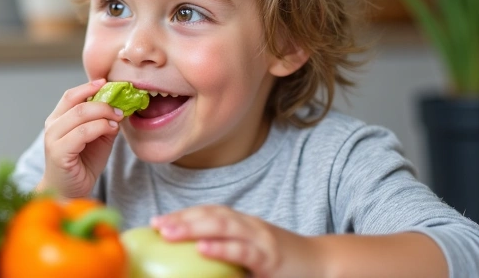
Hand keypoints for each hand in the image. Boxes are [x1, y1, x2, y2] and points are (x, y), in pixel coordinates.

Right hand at [39, 79, 125, 197]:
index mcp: (58, 119)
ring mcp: (53, 139)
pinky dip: (100, 127)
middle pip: (78, 103)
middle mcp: (52, 126)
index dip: (89, 87)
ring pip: (80, 115)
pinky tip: (111, 130)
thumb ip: (104, 122)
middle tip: (121, 108)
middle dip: (104, 103)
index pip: (71, 95)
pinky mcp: (59, 152)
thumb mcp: (97, 138)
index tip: (108, 83)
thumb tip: (120, 106)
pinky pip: (82, 133)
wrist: (70, 192)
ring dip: (104, 114)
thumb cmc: (82, 164)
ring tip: (118, 120)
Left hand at [151, 205, 323, 277]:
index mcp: (242, 224)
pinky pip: (243, 251)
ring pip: (223, 227)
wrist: (323, 265)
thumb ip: (227, 252)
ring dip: (192, 228)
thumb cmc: (282, 262)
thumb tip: (195, 259)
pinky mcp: (270, 258)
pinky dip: (221, 248)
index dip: (182, 214)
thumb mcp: (251, 253)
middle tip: (155, 224)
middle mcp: (249, 226)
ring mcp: (260, 240)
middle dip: (181, 219)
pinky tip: (203, 248)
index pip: (208, 212)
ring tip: (168, 232)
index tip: (155, 221)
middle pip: (210, 215)